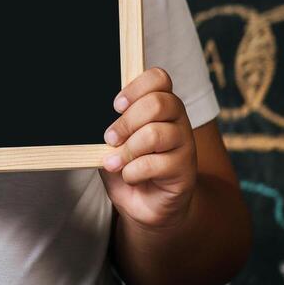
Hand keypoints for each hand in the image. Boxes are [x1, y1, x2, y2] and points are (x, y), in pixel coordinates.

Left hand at [99, 66, 196, 230]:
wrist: (147, 206)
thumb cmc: (130, 167)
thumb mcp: (115, 144)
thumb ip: (111, 130)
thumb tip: (98, 124)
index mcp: (162, 105)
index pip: (159, 79)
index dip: (136, 87)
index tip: (116, 105)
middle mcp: (178, 120)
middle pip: (158, 103)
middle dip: (126, 122)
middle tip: (110, 137)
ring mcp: (185, 145)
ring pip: (155, 133)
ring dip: (128, 149)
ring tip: (114, 162)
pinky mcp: (185, 170)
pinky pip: (157, 164)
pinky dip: (134, 171)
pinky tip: (129, 176)